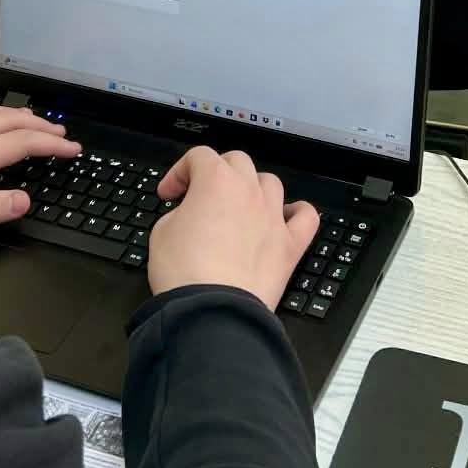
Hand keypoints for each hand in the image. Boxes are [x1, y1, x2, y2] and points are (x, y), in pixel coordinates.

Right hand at [147, 147, 318, 310]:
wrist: (212, 311)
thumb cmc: (184, 271)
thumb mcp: (162, 232)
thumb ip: (179, 212)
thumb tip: (190, 215)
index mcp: (215, 180)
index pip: (198, 157)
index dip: (179, 172)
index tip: (170, 194)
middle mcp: (249, 192)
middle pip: (237, 162)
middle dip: (217, 172)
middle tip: (200, 195)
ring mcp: (273, 217)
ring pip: (270, 183)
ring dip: (253, 188)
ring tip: (238, 207)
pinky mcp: (289, 246)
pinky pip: (305, 217)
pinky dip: (297, 213)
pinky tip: (285, 218)